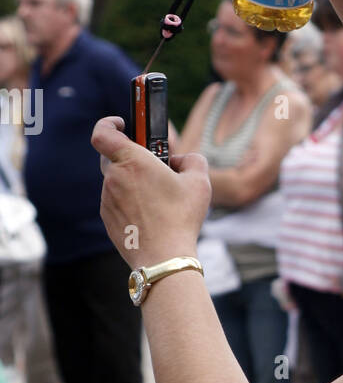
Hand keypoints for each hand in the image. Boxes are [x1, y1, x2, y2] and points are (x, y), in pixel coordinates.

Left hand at [92, 116, 211, 267]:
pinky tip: (150, 215)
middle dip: (130, 157)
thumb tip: (179, 161)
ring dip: (132, 182)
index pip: (103, 133)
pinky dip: (129, 202)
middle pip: (112, 157)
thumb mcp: (200, 181)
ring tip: (158, 198)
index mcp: (132, 161)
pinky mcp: (108, 218)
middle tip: (152, 167)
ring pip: (116, 181)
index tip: (122, 125)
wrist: (164, 257)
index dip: (108, 124)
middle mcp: (114, 178)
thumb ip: (192, 159)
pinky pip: (116, 201)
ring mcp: (107, 199)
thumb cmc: (181, 217)